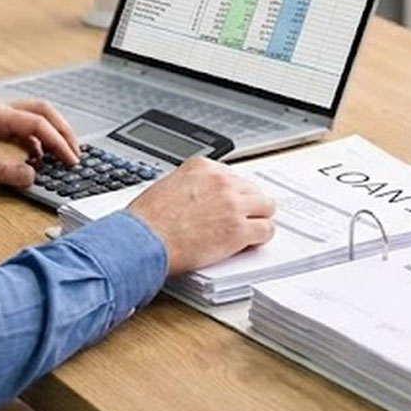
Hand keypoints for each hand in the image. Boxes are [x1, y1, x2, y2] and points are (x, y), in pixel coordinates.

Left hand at [0, 99, 81, 187]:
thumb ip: (2, 171)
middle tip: (76, 153)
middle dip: (62, 131)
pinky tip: (35, 157)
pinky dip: (34, 139)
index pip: (37, 123)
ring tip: (61, 156)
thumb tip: (30, 175)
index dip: (58, 142)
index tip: (71, 159)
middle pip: (42, 111)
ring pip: (32, 116)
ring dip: (49, 134)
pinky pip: (20, 126)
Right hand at [126, 159, 276, 275]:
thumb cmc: (147, 219)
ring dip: (258, 219)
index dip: (231, 194)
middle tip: (238, 219)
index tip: (228, 204)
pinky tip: (248, 243)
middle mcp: (220, 180)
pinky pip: (267, 230)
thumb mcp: (167, 186)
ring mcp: (232, 204)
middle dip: (247, 204)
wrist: (143, 240)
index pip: (232, 175)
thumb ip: (191, 186)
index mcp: (202, 167)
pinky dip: (260, 238)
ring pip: (266, 207)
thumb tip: (201, 198)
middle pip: (252, 189)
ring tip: (246, 231)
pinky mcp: (239, 230)